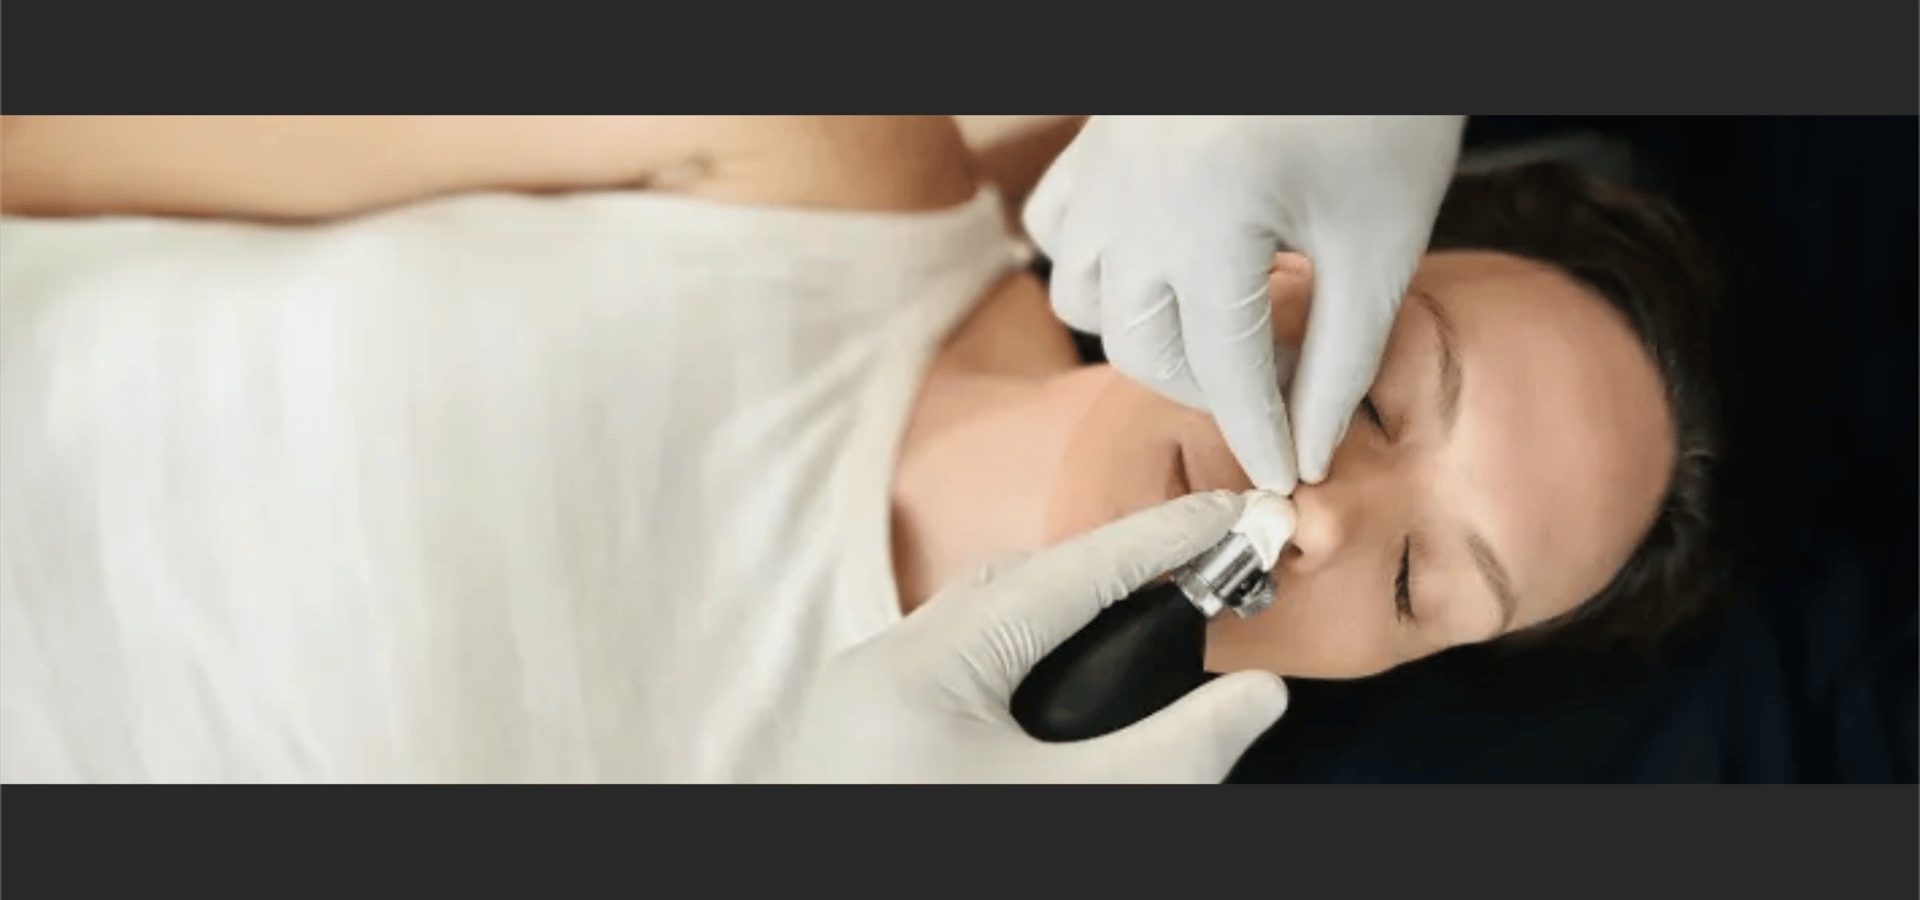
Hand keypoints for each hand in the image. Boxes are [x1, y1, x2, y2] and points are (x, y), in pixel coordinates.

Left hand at [769, 491, 1288, 782]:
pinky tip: (1065, 685)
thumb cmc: (954, 873)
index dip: (1156, 540)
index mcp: (919, 669)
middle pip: (1014, 588)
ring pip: (978, 630)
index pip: (1064, 575)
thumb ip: (1174, 751)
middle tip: (1200, 569)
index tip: (1228, 511)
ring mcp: (859, 706)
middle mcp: (875, 668)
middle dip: (1110, 572)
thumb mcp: (1080, 811)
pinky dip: (1018, 664)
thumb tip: (1261, 695)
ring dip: (1060, 620)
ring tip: (1143, 619)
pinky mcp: (862, 742)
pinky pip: (951, 674)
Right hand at [1023, 116, 1464, 489]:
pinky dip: (1100, 265)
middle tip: (1284, 383)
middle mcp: (1132, 204)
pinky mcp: (1099, 140)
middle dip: (1215, 387)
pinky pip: (1063, 230)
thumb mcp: (1381, 239)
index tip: (1289, 479)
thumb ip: (1343, 356)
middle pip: (1147, 352)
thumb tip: (1313, 447)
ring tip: (1225, 322)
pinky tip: (1163, 263)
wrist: (1351, 3)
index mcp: (1205, 227)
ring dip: (1150, 333)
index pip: (1226, 375)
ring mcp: (1104, 170)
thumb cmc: (1381, 103)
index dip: (1265, 437)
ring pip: (1088, 301)